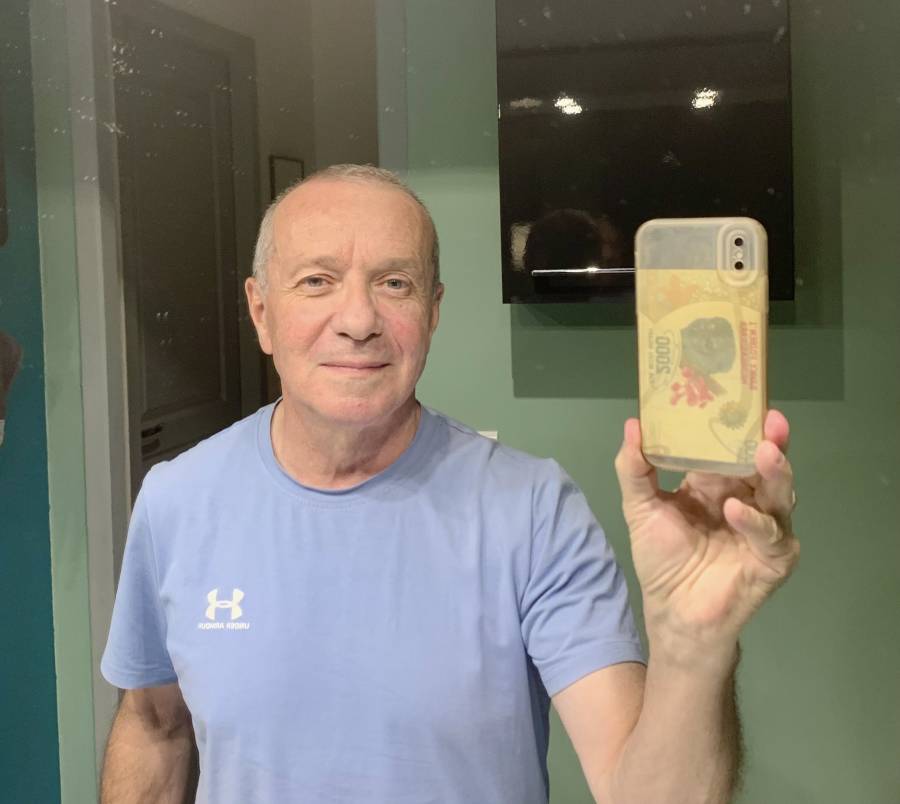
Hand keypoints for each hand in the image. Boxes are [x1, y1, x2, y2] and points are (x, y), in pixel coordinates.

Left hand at [614, 410, 799, 664]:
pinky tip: (736, 510)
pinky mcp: (774, 558)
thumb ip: (634, 468)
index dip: (739, 426)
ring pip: (781, 494)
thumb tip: (633, 423)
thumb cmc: (661, 559)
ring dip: (776, 473)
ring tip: (765, 454)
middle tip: (770, 420)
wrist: (673, 611)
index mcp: (717, 483)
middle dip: (771, 441)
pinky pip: (771, 535)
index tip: (740, 398)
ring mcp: (764, 528)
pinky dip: (755, 522)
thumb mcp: (640, 507)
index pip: (735, 447)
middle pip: (766, 465)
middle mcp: (746, 499)